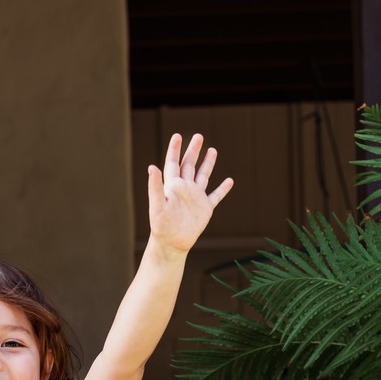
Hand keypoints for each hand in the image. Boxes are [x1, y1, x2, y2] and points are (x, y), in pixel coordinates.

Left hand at [146, 132, 232, 255]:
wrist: (171, 243)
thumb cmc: (161, 226)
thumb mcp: (157, 205)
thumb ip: (155, 186)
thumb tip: (152, 167)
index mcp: (172, 186)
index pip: (173, 163)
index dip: (175, 149)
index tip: (177, 136)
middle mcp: (184, 188)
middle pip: (189, 165)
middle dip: (193, 150)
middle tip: (198, 136)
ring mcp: (195, 197)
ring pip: (203, 176)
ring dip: (207, 163)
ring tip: (212, 150)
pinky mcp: (205, 208)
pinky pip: (216, 196)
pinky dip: (222, 189)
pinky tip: (229, 181)